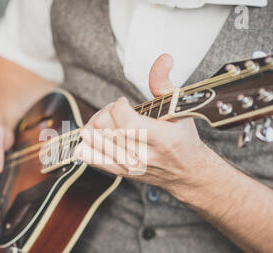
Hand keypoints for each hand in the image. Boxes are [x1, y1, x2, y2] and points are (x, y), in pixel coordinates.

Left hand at [73, 54, 213, 196]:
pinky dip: (86, 144)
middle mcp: (144, 155)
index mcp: (162, 139)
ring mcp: (130, 166)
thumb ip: (164, 83)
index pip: (125, 121)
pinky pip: (89, 157)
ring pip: (93, 141)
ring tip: (109, 122)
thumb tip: (163, 58)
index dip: (119, 106)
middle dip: (106, 111)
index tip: (125, 103)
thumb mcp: (179, 108)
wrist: (186, 172)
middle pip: (105, 128)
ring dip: (96, 125)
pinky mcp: (120, 173)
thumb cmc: (182, 138)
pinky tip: (97, 136)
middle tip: (116, 111)